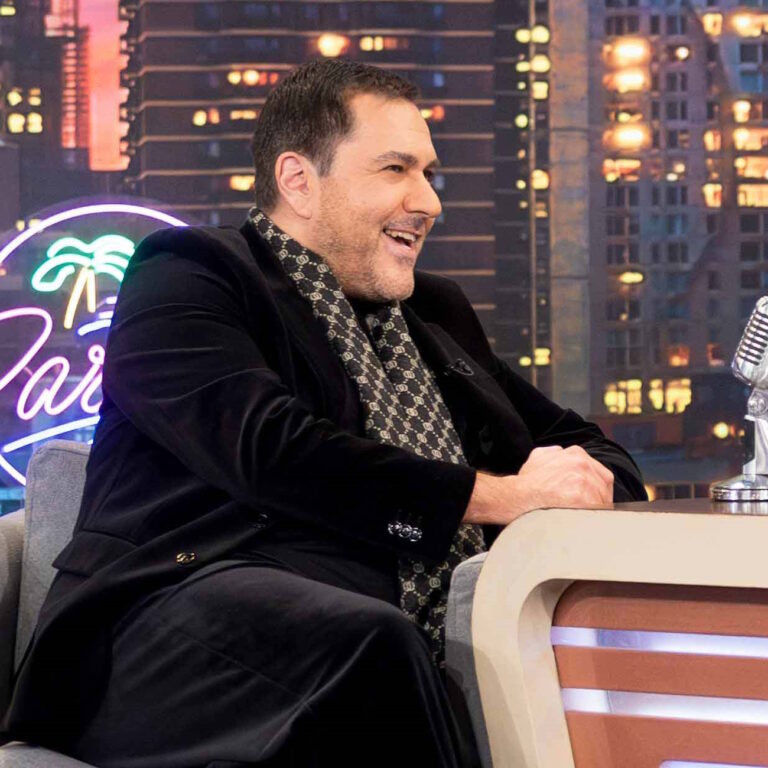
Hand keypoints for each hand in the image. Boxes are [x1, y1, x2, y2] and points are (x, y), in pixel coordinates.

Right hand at [463, 446, 613, 525]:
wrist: (515, 496)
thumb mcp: (538, 457)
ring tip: (587, 521)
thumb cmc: (526, 482)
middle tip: (591, 513)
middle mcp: (582, 463)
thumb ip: (554, 453)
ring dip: (597, 511)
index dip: (596, 489)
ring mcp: (584, 480)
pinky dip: (595, 519)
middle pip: (604, 486)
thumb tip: (561, 454)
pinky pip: (598, 511)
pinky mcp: (582, 498)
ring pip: (603, 499)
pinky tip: (586, 524)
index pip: (599, 473)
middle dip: (599, 500)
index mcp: (576, 453)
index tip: (592, 500)